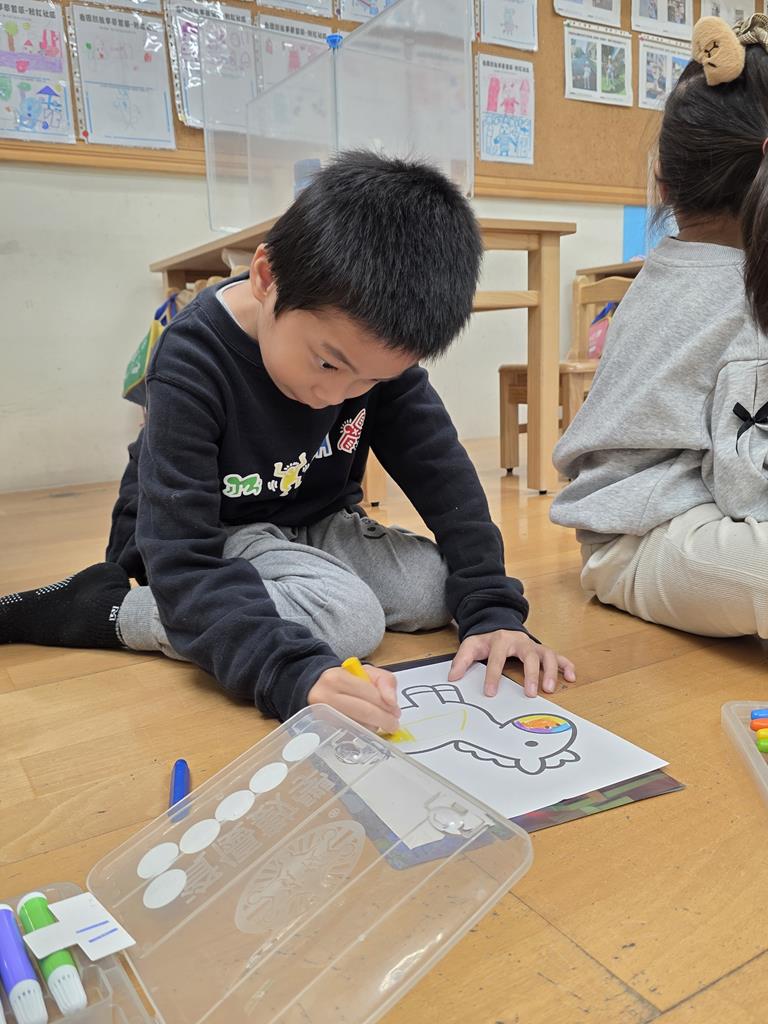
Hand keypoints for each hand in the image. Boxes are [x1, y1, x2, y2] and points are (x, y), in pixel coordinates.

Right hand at [308, 663, 400, 732]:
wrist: (320, 688)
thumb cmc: (347, 681)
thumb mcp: (368, 673)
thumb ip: (385, 681)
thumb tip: (392, 701)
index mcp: (337, 678)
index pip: (369, 693)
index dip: (386, 704)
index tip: (396, 712)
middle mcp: (325, 696)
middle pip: (363, 712)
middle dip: (384, 719)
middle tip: (393, 724)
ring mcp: (322, 715)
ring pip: (358, 726)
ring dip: (374, 727)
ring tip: (378, 722)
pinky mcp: (323, 729)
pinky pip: (349, 735)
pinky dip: (362, 732)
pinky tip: (366, 726)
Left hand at [448, 630, 575, 697]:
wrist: (498, 624)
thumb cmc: (485, 639)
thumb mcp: (470, 645)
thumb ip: (461, 661)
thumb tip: (452, 678)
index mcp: (500, 640)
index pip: (497, 658)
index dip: (494, 675)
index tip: (491, 693)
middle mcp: (520, 641)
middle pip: (529, 655)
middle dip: (530, 674)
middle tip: (530, 694)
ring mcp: (533, 645)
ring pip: (547, 655)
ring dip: (551, 671)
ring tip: (550, 689)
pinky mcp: (542, 650)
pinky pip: (558, 656)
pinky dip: (566, 666)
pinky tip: (571, 677)